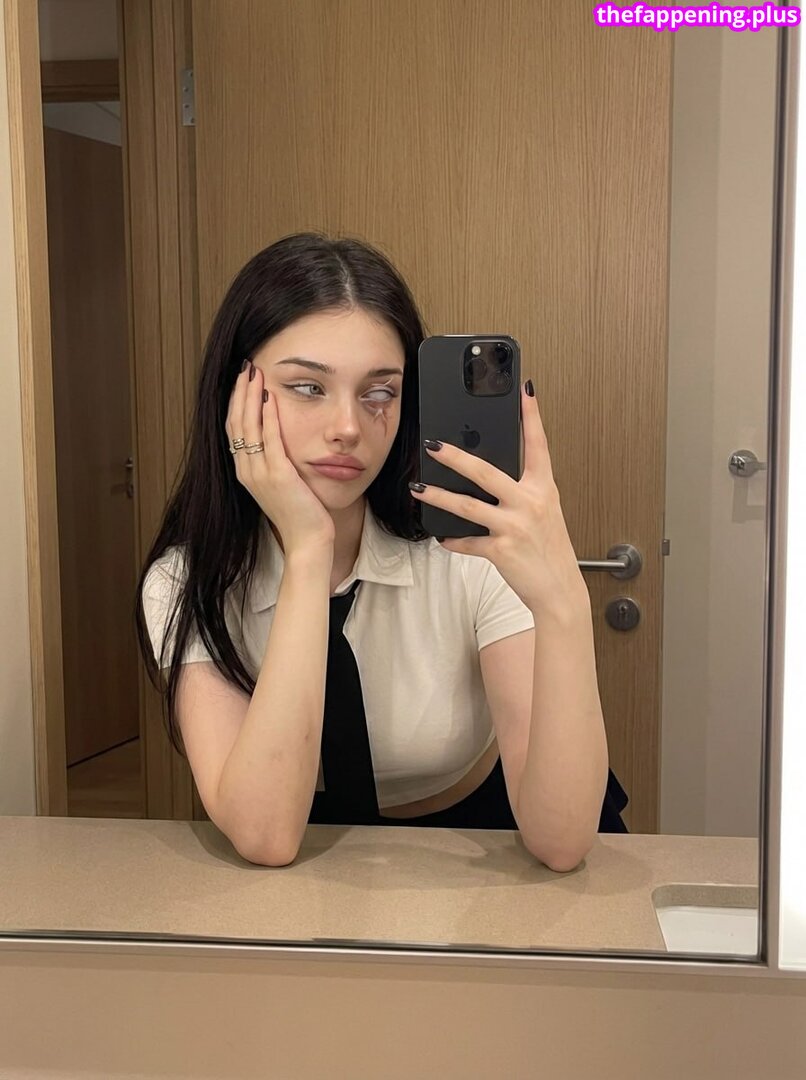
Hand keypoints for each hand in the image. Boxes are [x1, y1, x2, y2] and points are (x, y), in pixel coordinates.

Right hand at [226, 362, 335, 554]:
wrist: (307, 541)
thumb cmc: (300, 513)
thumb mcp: (282, 483)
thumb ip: (275, 461)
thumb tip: (277, 436)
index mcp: (245, 472)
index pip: (234, 429)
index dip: (235, 401)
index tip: (242, 379)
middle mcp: (246, 471)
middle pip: (236, 422)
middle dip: (239, 392)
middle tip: (246, 366)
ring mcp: (260, 474)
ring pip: (248, 427)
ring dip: (250, 396)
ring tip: (255, 373)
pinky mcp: (278, 476)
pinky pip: (270, 440)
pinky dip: (268, 417)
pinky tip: (270, 397)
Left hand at [410, 382, 585, 613]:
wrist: (559, 590)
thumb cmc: (550, 550)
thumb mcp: (545, 513)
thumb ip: (523, 492)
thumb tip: (491, 477)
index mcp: (543, 489)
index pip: (538, 445)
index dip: (532, 416)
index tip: (525, 390)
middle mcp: (530, 503)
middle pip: (486, 472)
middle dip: (455, 456)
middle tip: (433, 444)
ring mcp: (515, 526)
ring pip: (468, 506)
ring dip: (439, 496)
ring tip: (418, 488)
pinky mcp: (501, 550)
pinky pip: (468, 542)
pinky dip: (453, 540)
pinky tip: (442, 536)